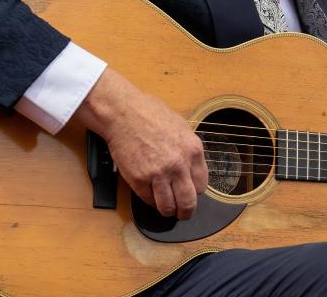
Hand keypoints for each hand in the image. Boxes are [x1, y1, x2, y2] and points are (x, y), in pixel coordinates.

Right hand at [74, 67, 207, 219]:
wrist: (124, 113)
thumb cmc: (151, 115)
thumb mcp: (181, 128)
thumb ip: (189, 150)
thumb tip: (192, 169)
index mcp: (193, 151)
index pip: (202, 185)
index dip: (195, 192)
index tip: (190, 193)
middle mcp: (178, 165)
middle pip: (188, 202)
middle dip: (186, 211)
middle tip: (182, 213)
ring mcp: (158, 174)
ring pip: (168, 207)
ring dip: (167, 211)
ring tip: (166, 209)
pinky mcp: (138, 180)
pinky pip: (148, 200)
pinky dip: (150, 201)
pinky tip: (150, 195)